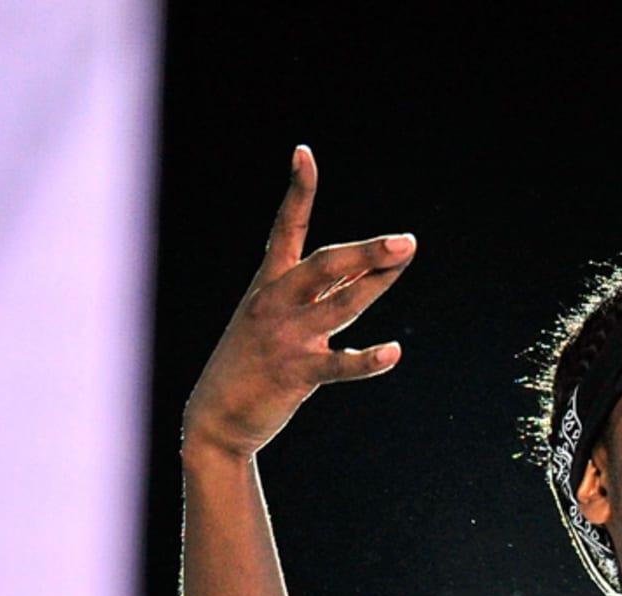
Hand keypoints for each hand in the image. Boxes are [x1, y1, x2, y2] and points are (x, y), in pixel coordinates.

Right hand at [183, 146, 415, 459]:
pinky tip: (392, 353)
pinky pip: (339, 365)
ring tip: (403, 260)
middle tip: (405, 242)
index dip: (297, 191)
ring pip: (340, 305)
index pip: (285, 227)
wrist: (215, 417)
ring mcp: (287, 338)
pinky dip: (367, 360)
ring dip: (375, 284)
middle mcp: (277, 303)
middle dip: (365, 251)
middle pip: (325, 265)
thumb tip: (369, 269)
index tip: (303, 153)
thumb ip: (322, 293)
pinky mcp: (297, 374)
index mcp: (269, 283)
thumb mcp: (276, 317)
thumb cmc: (253, 362)